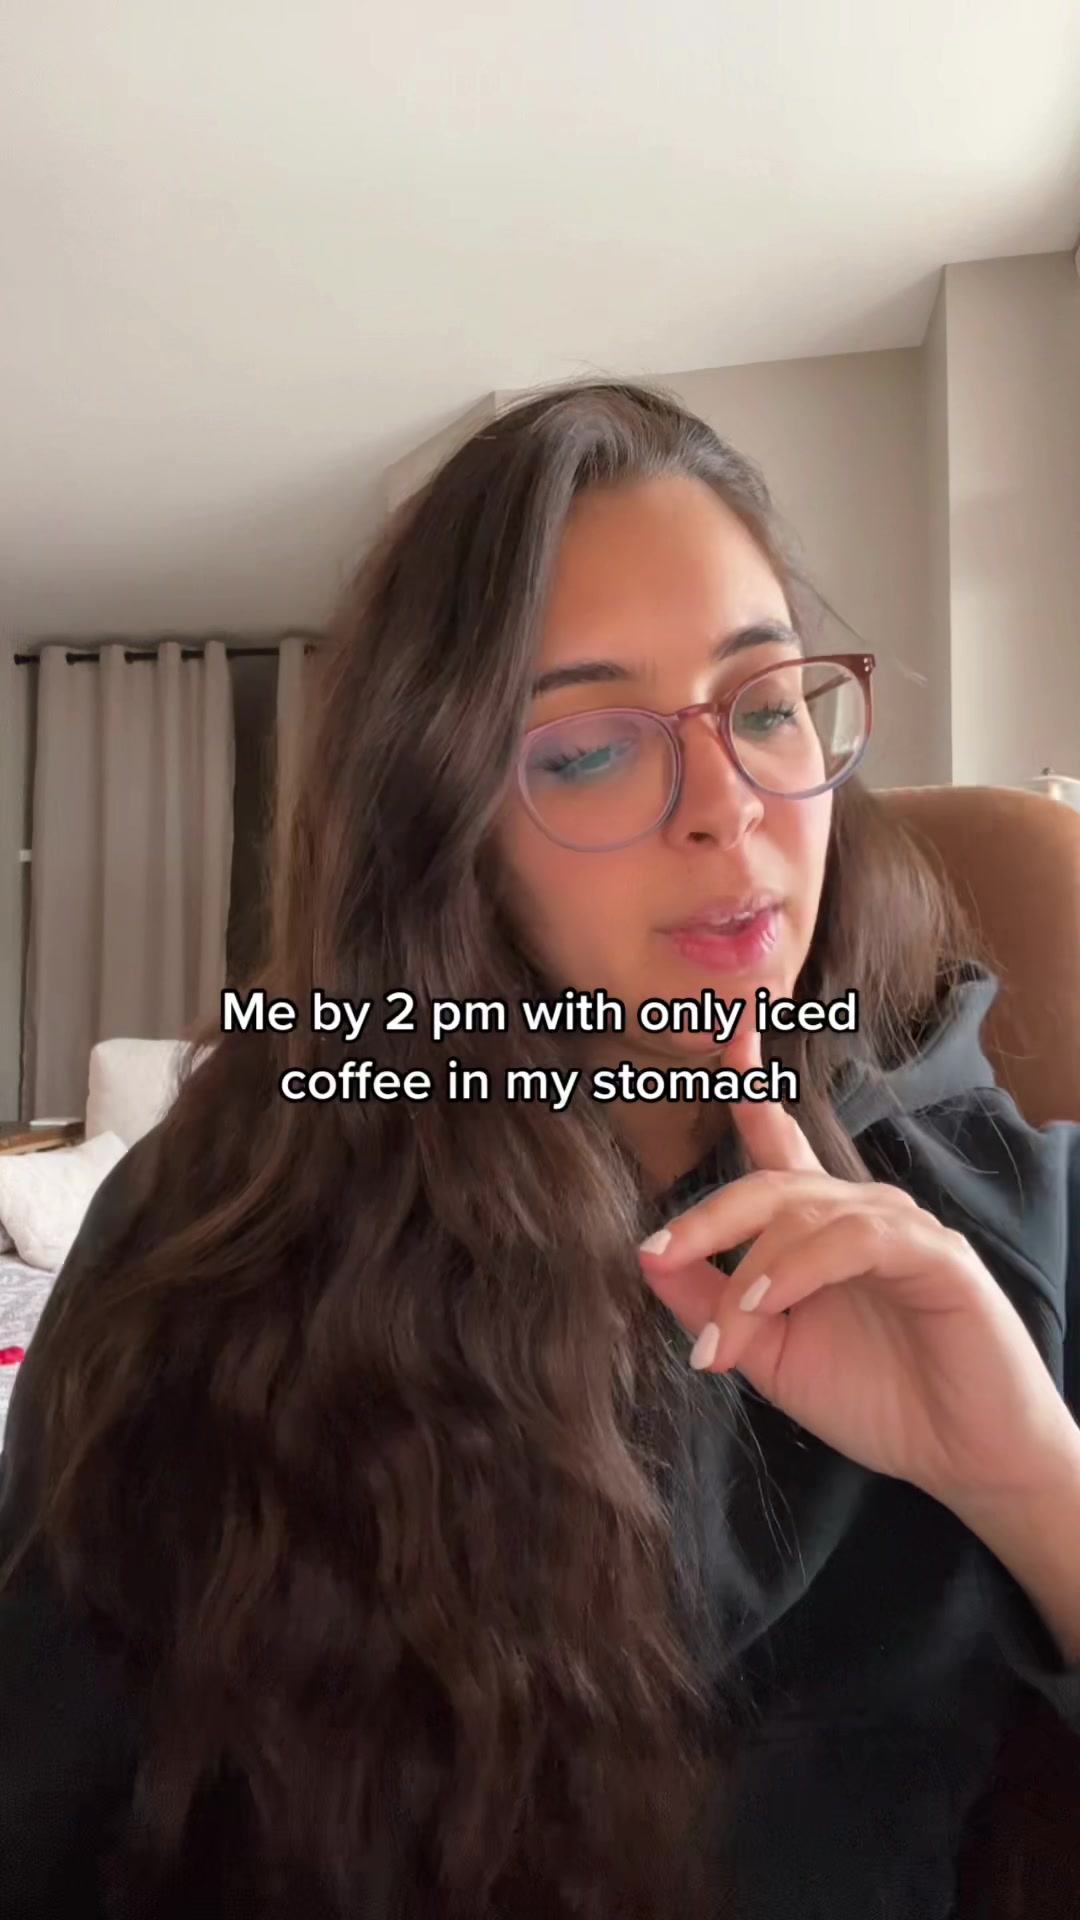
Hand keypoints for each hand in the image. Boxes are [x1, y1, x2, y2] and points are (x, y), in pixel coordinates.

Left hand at [638, 1026, 1076, 1513]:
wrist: (966, 1457)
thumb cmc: (878, 1399)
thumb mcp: (770, 1355)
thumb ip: (710, 1306)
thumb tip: (645, 1257)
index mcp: (817, 1230)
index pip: (777, 1141)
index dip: (746, 1088)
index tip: (721, 1033)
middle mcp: (857, 1212)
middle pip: (771, 1181)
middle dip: (706, 1215)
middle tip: (656, 1253)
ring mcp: (899, 1226)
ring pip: (804, 1213)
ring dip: (749, 1271)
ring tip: (723, 1335)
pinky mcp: (934, 1256)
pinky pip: (855, 1239)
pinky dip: (801, 1268)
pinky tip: (769, 1302)